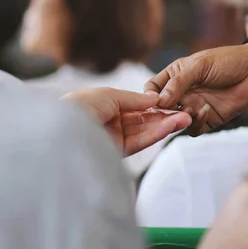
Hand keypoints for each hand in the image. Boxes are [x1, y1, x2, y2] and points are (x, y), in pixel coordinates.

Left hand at [63, 88, 191, 156]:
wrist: (60, 132)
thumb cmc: (79, 107)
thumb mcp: (109, 95)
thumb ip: (134, 99)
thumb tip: (155, 100)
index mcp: (104, 106)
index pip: (135, 106)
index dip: (154, 105)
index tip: (172, 102)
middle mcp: (109, 123)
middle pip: (143, 120)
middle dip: (165, 116)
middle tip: (187, 112)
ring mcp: (113, 139)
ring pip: (145, 132)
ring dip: (166, 125)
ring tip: (186, 119)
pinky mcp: (116, 154)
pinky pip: (141, 142)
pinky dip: (157, 134)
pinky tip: (172, 126)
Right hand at [144, 43, 247, 135]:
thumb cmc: (227, 61)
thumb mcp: (200, 65)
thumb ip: (179, 82)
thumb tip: (159, 101)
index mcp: (175, 75)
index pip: (153, 88)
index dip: (149, 96)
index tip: (153, 100)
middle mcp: (182, 92)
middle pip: (161, 108)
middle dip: (162, 112)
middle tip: (169, 111)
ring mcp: (194, 106)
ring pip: (176, 121)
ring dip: (179, 119)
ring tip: (189, 110)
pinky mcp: (208, 119)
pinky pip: (194, 129)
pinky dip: (195, 124)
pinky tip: (204, 112)